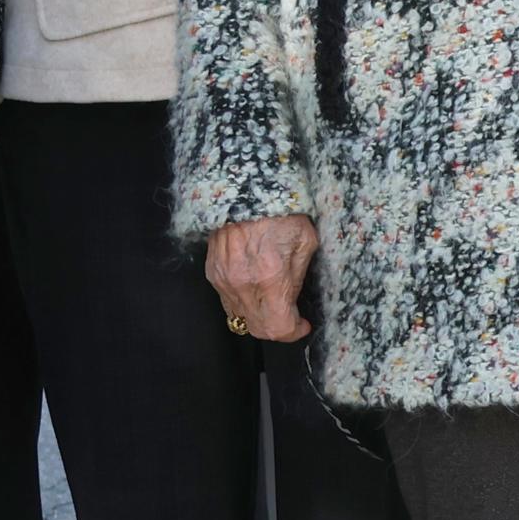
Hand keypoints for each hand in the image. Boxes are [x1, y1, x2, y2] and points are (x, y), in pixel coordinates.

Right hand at [207, 215, 319, 343]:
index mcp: (270, 278)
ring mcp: (224, 280)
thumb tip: (292, 298)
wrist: (246, 187)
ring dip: (259, 315)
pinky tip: (255, 285)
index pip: (278, 328)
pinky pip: (227, 300)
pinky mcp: (212, 272)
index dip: (294, 332)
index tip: (303, 324)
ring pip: (240, 317)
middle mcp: (242, 285)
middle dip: (277, 327)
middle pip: (258, 329)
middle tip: (290, 315)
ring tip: (272, 298)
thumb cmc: (281, 210)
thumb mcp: (305, 242)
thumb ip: (298, 277)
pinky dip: (243, 301)